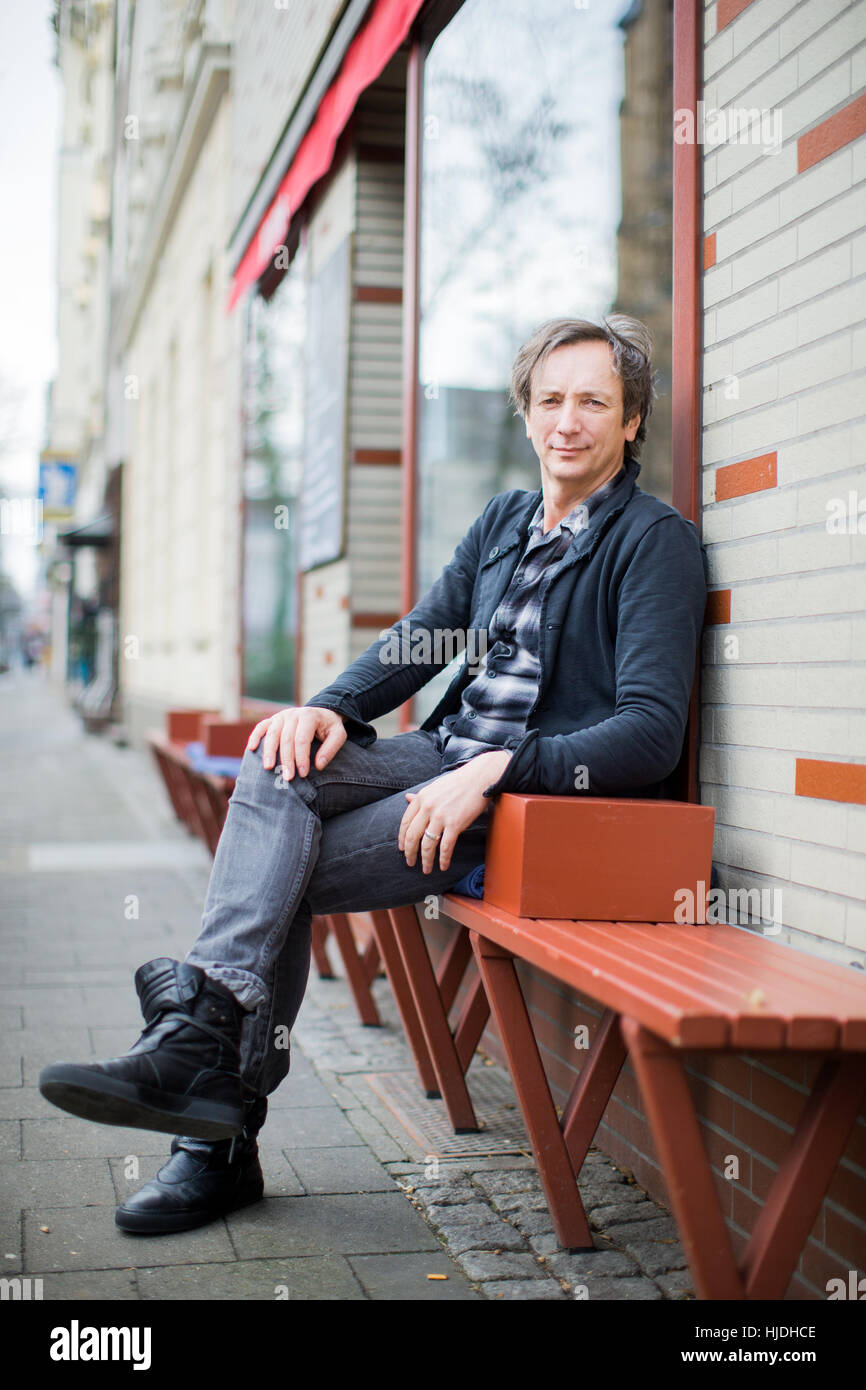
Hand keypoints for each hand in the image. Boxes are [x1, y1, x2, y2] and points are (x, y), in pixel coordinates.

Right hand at [246, 706, 346, 779]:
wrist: (322, 713)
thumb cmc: (329, 728)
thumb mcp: (338, 735)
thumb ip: (330, 749)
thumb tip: (318, 765)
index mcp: (309, 716)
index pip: (302, 739)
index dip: (302, 757)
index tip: (303, 774)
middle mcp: (293, 714)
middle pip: (286, 738)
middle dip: (287, 759)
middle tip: (287, 778)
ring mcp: (281, 716)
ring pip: (272, 733)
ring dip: (268, 751)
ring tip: (268, 768)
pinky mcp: (273, 719)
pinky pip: (261, 727)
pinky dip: (255, 737)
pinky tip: (251, 749)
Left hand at [398, 750, 511, 873]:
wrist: (479, 778)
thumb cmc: (458, 782)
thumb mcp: (434, 787)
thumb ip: (420, 796)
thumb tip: (407, 798)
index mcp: (421, 798)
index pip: (405, 823)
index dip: (402, 839)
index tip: (402, 849)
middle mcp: (428, 808)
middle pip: (413, 836)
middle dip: (410, 853)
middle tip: (410, 863)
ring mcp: (441, 817)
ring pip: (427, 845)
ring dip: (425, 860)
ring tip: (426, 869)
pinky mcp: (455, 824)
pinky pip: (446, 847)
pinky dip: (443, 859)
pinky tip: (443, 866)